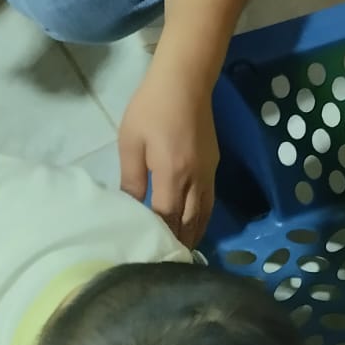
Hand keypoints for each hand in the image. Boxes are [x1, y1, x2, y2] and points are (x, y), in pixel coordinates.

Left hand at [118, 61, 219, 247]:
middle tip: (167, 263)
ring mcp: (208, 173)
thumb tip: (131, 206)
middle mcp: (194, 179)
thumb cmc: (151, 107)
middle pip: (189, 220)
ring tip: (183, 251)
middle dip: (180, 242)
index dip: (160, 237)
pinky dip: (203, 217)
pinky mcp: (213, 165)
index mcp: (172, 174)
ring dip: (194, 233)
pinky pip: (209, 200)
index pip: (166, 217)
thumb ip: (132, 178)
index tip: (149, 255)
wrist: (185, 81)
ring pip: (204, 213)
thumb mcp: (131, 141)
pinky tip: (194, 223)